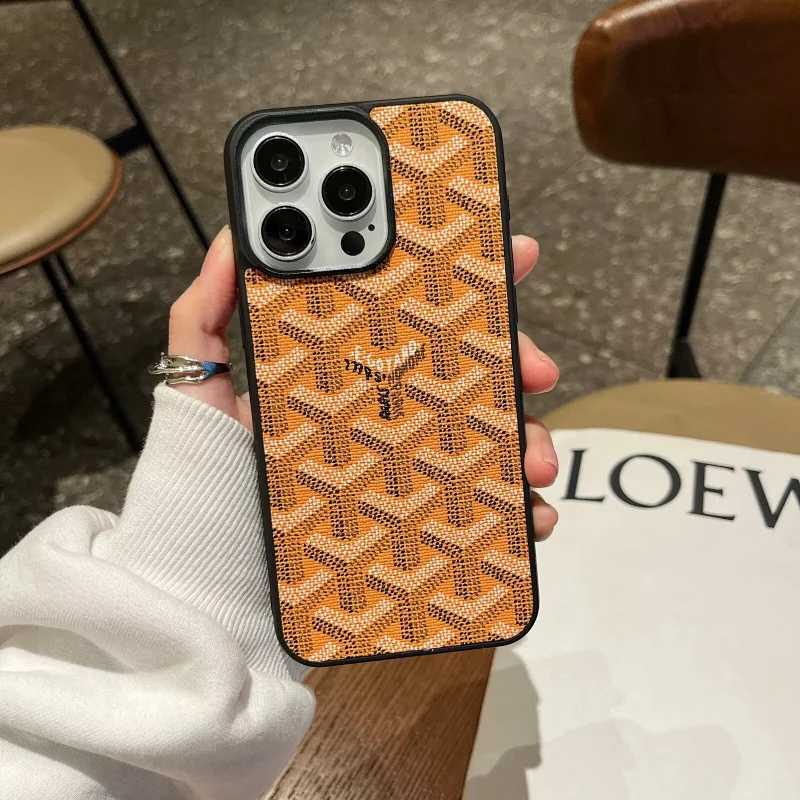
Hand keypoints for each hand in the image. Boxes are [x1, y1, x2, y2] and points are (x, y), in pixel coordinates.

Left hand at [168, 227, 559, 538]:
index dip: (469, 282)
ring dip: (532, 437)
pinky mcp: (419, 514)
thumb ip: (204, 314)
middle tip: (539, 370)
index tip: (513, 258)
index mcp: (352, 369)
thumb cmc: (210, 477)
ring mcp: (408, 460)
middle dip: (519, 358)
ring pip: (491, 432)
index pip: (417, 312)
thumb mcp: (204, 388)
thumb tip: (234, 236)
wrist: (218, 571)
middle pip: (472, 368)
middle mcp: (389, 408)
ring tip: (535, 461)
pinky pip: (484, 501)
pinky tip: (530, 514)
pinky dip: (520, 507)